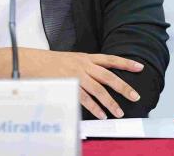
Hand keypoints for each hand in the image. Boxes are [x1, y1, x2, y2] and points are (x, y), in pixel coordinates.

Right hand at [25, 51, 143, 118]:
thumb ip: (87, 66)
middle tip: (136, 96)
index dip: (126, 63)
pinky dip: (95, 108)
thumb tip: (100, 77)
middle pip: (109, 77)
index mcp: (87, 58)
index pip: (111, 59)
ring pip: (99, 90)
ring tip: (119, 112)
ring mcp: (77, 76)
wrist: (33, 62)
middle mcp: (85, 65)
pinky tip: (102, 115)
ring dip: (110, 103)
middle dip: (124, 87)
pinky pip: (85, 99)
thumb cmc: (52, 62)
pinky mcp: (69, 86)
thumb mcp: (73, 59)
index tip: (140, 67)